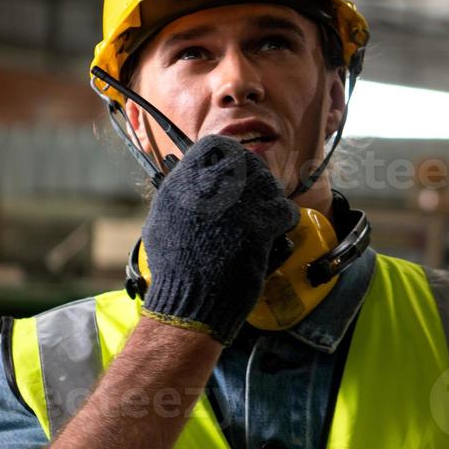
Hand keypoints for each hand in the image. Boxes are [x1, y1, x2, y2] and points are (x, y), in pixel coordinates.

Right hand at [140, 134, 297, 343]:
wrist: (187, 302)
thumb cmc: (175, 268)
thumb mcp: (163, 220)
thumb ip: (181, 193)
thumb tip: (194, 178)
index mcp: (183, 184)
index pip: (215, 146)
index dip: (231, 157)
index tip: (236, 171)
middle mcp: (209, 188)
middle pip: (248, 162)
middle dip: (257, 178)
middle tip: (257, 196)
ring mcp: (235, 206)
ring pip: (270, 184)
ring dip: (272, 198)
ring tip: (265, 215)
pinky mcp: (257, 227)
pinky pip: (284, 209)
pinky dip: (285, 219)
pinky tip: (277, 229)